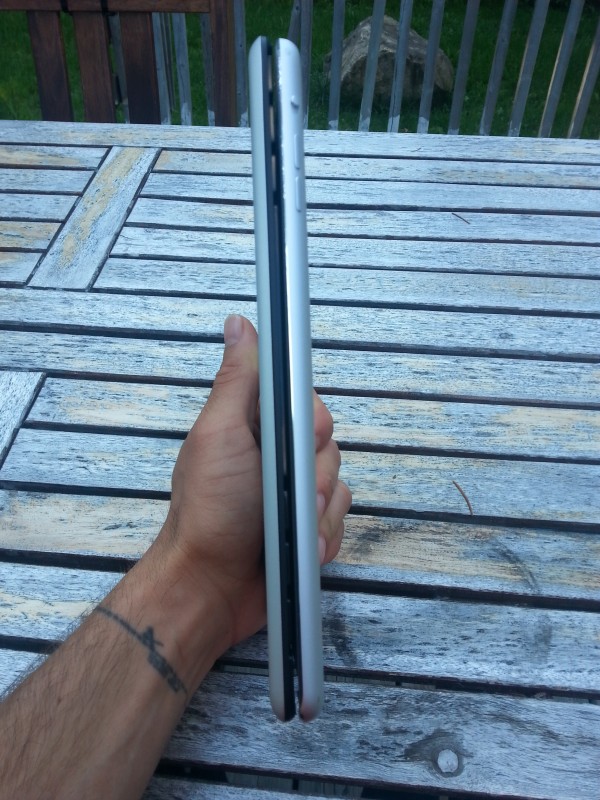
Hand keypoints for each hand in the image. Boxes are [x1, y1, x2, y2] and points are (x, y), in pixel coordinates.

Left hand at [158, 314, 350, 651]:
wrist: (213, 589)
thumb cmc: (210, 510)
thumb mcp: (220, 436)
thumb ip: (238, 382)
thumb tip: (240, 323)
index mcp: (254, 425)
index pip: (304, 400)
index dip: (312, 417)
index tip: (304, 438)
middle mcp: (277, 453)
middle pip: (328, 441)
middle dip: (316, 472)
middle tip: (295, 494)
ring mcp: (293, 491)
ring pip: (339, 480)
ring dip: (320, 510)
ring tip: (293, 530)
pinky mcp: (308, 525)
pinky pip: (340, 516)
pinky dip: (325, 534)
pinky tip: (302, 549)